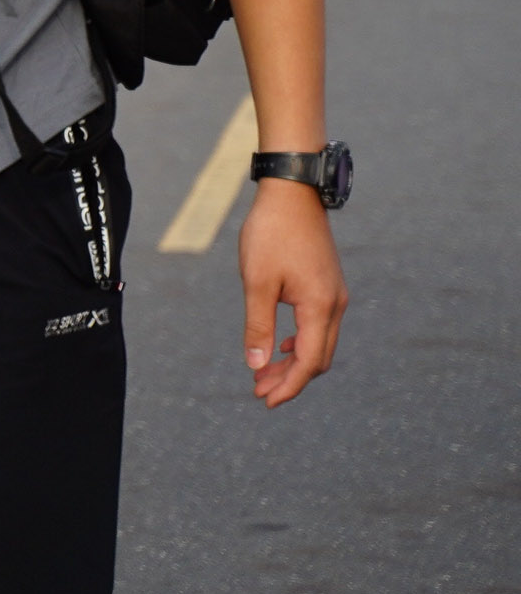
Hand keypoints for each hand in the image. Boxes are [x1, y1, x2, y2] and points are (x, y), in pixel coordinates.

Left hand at [237, 179, 347, 407]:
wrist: (292, 193)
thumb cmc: (271, 234)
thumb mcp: (257, 282)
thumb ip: (258, 326)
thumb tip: (257, 366)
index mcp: (320, 308)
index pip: (308, 362)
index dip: (288, 386)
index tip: (265, 401)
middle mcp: (335, 305)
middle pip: (318, 358)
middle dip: (290, 378)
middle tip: (259, 390)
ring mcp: (335, 295)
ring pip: (320, 343)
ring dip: (294, 361)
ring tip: (264, 372)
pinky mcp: (328, 285)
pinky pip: (320, 326)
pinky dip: (301, 342)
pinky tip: (280, 344)